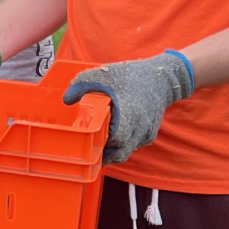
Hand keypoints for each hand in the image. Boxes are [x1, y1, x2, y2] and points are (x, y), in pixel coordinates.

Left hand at [61, 51, 194, 163]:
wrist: (162, 78)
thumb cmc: (131, 75)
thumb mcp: (103, 74)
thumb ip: (81, 85)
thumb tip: (66, 100)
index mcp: (128, 116)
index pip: (114, 141)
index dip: (99, 144)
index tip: (86, 139)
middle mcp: (139, 130)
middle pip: (118, 154)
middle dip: (101, 154)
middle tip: (85, 149)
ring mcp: (146, 135)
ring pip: (125, 153)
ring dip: (111, 151)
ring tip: (96, 142)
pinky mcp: (149, 135)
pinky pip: (132, 146)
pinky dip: (121, 145)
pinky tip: (111, 135)